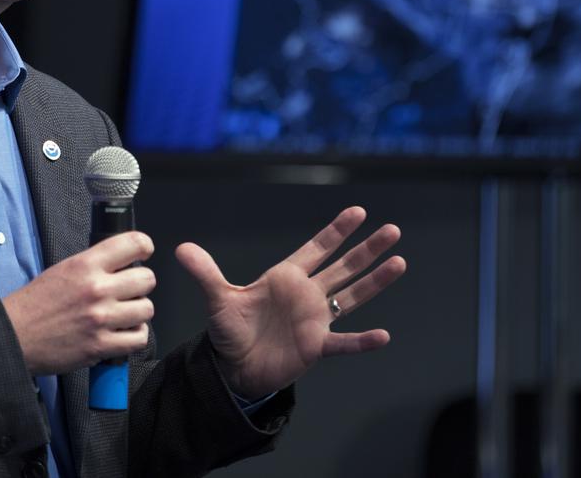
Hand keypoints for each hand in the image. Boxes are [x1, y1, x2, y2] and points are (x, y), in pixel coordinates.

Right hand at [3, 231, 156, 375]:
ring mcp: (101, 319)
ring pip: (147, 309)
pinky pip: (139, 338)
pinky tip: (123, 332)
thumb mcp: (63, 269)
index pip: (134, 244)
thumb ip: (94, 264)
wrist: (15, 335)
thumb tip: (123, 263)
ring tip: (124, 314)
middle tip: (128, 290)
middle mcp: (97, 289)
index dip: (144, 247)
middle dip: (140, 284)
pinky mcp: (102, 346)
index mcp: (86, 265)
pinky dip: (134, 336)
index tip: (143, 253)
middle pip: (147, 279)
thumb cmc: (35, 303)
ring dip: (138, 312)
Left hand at [175, 206, 405, 399]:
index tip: (358, 212)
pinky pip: (344, 342)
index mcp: (286, 277)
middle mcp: (306, 294)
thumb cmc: (229, 331)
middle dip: (367, 248)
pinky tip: (383, 335)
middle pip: (343, 266)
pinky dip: (362, 341)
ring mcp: (315, 320)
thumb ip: (206, 273)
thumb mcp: (218, 299)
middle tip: (393, 230)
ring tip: (399, 262)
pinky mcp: (315, 346)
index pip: (317, 248)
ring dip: (375, 281)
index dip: (337, 231)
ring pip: (352, 295)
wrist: (234, 367)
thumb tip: (180, 248)